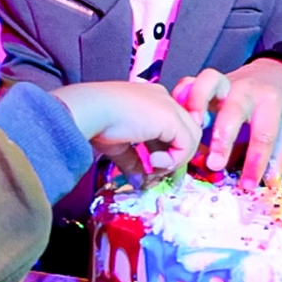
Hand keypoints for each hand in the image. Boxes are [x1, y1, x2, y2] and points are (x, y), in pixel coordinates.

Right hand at [52, 81, 200, 177]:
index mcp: (151, 100)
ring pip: (191, 138)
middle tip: (154, 169)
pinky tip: (154, 161)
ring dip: (174, 160)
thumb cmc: (96, 122)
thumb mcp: (119, 146)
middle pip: (186, 132)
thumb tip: (139, 182)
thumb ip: (134, 162)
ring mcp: (170, 106)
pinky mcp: (172, 118)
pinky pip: (187, 145)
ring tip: (152, 165)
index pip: (172, 127)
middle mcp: (164, 99)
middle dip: (174, 156)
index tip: (153, 163)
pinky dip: (173, 160)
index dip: (168, 148)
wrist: (90, 110)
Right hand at [174, 59, 281, 189]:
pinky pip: (190, 82)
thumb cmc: (275, 104)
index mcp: (270, 102)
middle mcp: (246, 90)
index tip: (247, 184)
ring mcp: (224, 83)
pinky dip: (181, 96)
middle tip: (215, 164)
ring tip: (190, 130)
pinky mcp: (206, 82)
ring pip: (208, 83)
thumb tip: (270, 183)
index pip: (263, 135)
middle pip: (234, 110)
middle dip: (222, 138)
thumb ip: (278, 155)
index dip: (255, 163)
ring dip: (197, 105)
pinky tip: (177, 115)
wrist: (272, 72)